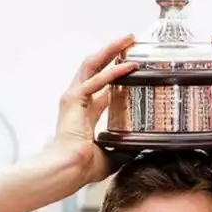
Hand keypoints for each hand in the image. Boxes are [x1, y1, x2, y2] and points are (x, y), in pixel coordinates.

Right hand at [51, 34, 137, 183]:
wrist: (68, 171)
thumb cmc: (82, 168)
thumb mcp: (112, 155)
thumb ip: (126, 149)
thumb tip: (144, 149)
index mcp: (84, 113)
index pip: (102, 86)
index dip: (116, 73)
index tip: (132, 63)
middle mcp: (78, 101)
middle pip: (95, 67)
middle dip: (112, 52)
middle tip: (129, 41)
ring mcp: (74, 98)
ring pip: (92, 65)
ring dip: (110, 50)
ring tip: (127, 40)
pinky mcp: (73, 100)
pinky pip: (95, 81)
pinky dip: (113, 72)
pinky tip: (128, 65)